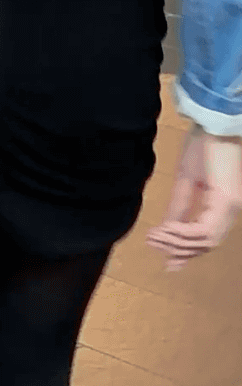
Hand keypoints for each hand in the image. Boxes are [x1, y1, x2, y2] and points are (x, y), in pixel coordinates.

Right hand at [146, 127, 241, 269]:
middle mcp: (231, 211)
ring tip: (155, 235)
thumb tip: (168, 228)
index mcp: (223, 206)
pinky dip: (183, 233)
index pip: (207, 238)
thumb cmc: (203, 144)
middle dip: (178, 249)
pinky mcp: (226, 202)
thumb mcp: (187, 180)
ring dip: (178, 242)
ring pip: (206, 241)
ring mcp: (231, 208)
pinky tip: (165, 229)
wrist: (213, 122)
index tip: (168, 264)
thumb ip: (180, 206)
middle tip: (154, 245)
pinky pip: (204, 229)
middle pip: (206, 245)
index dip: (186, 252)